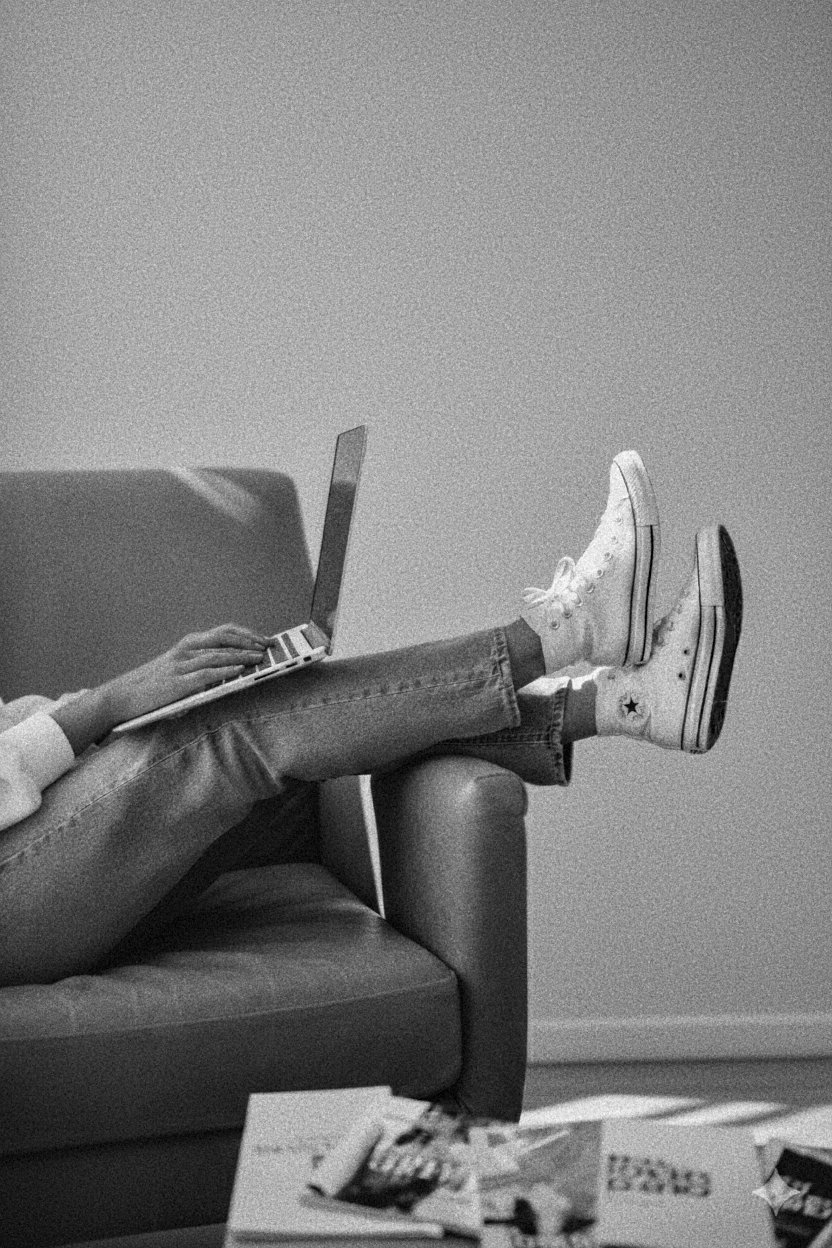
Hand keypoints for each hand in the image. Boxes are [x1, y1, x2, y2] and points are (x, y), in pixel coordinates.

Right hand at [104, 624, 270, 722]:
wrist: (121, 697)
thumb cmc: (154, 686)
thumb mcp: (179, 670)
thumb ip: (201, 667)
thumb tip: (235, 672)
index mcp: (188, 644)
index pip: (223, 632)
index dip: (246, 634)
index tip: (264, 639)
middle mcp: (186, 649)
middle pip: (224, 638)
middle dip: (249, 641)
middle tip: (268, 647)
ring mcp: (181, 665)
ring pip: (218, 655)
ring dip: (242, 656)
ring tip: (260, 659)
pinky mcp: (177, 683)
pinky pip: (205, 674)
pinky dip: (224, 672)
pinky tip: (239, 672)